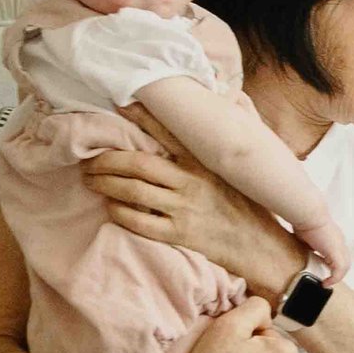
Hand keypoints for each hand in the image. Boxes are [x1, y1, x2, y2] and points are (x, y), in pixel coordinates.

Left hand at [84, 106, 299, 294]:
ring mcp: (186, 208)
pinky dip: (120, 213)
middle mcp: (194, 181)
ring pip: (133, 191)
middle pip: (138, 163)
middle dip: (107, 159)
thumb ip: (219, 148)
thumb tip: (223, 111)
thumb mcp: (238, 171)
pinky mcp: (180, 234)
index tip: (119, 105)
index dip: (142, 117)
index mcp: (207, 162)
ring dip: (106, 183)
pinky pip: (139, 222)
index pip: (169, 132)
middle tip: (89, 159)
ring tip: (91, 180)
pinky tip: (111, 208)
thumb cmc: (249, 207)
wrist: (263, 247)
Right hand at [295, 220, 350, 286]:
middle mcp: (339, 241)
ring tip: (328, 282)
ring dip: (337, 276)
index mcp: (333, 236)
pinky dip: (334, 278)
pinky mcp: (336, 252)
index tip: (324, 268)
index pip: (338, 252)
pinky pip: (340, 270)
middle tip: (328, 279)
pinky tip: (326, 282)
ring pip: (345, 266)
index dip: (333, 262)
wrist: (308, 214)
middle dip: (337, 271)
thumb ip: (308, 244)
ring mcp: (339, 246)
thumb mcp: (306, 235)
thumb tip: (302, 250)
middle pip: (345, 260)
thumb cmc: (304, 220)